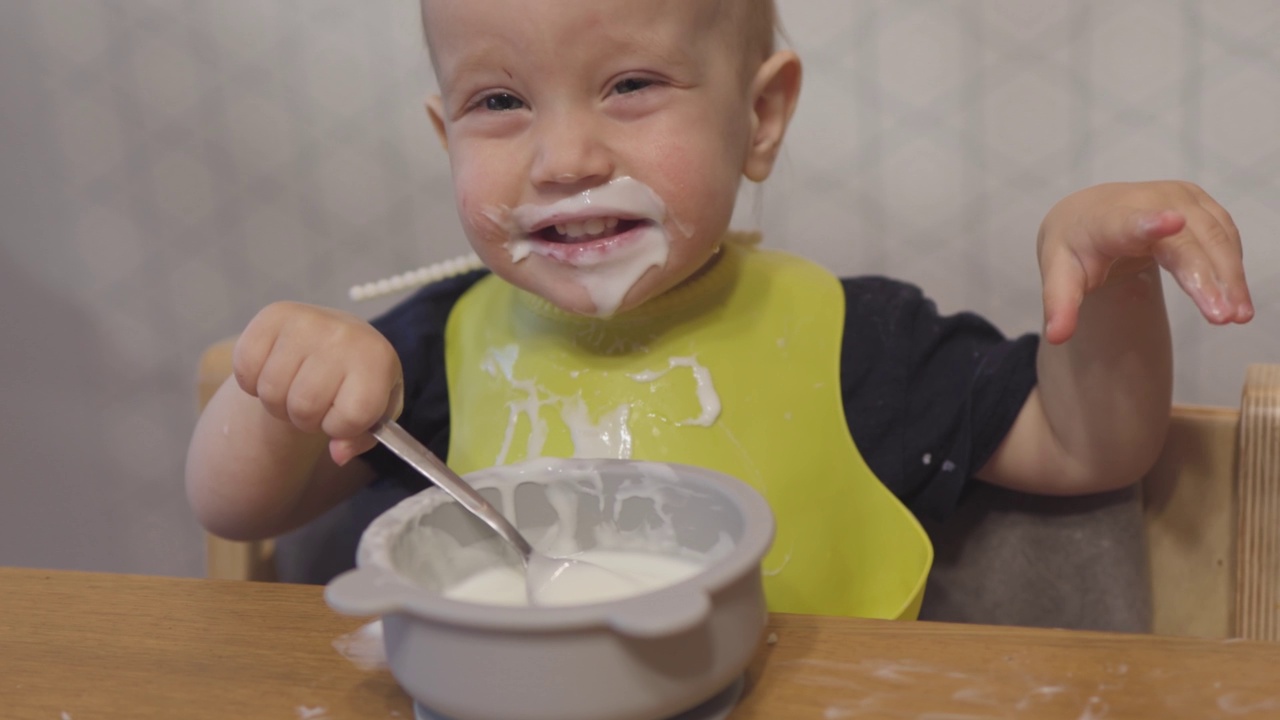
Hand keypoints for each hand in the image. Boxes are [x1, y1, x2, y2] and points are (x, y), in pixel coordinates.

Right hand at [232, 302, 402, 465]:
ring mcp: (307, 321)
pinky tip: (272, 371)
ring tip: (295, 389)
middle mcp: (343, 335)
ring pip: (271, 392)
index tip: (342, 414)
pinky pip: (245, 368)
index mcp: (377, 358)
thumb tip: (338, 453)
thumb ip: (361, 438)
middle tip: (314, 404)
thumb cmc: (359, 381)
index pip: (351, 417)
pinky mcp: (273, 315)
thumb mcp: (375, 411)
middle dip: (306, 419)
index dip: (340, 428)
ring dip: (278, 404)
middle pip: (304, 407)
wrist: (342, 339)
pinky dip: (252, 382)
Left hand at [1037, 181, 1252, 343]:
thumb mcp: (1058, 275)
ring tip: (1239, 315)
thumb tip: (1055, 337)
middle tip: (1223, 316)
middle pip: (1184, 240)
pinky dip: (1233, 266)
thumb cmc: (1074, 248)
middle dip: (1207, 276)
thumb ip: (1059, 304)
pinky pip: (1224, 235)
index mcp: (1107, 219)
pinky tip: (1237, 297)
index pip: (1128, 221)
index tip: (1172, 222)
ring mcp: (1178, 198)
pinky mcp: (1199, 203)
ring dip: (1231, 276)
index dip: (1149, 222)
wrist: (1088, 215)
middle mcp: (1147, 200)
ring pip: (1214, 237)